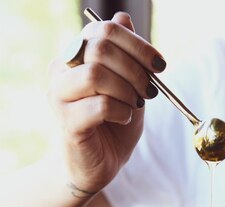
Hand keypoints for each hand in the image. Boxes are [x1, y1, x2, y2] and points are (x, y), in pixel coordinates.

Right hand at [48, 12, 165, 194]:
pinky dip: (121, 111)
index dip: (137, 44)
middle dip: (135, 69)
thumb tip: (124, 17)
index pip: (103, 30)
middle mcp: (62, 70)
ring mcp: (60, 96)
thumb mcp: (127, 87)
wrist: (98, 166)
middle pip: (100, 47)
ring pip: (96, 73)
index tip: (160, 65)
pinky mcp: (67, 122)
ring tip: (134, 105)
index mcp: (76, 56)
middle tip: (149, 91)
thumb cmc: (112, 127)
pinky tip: (124, 118)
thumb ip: (125, 56)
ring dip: (127, 90)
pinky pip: (100, 105)